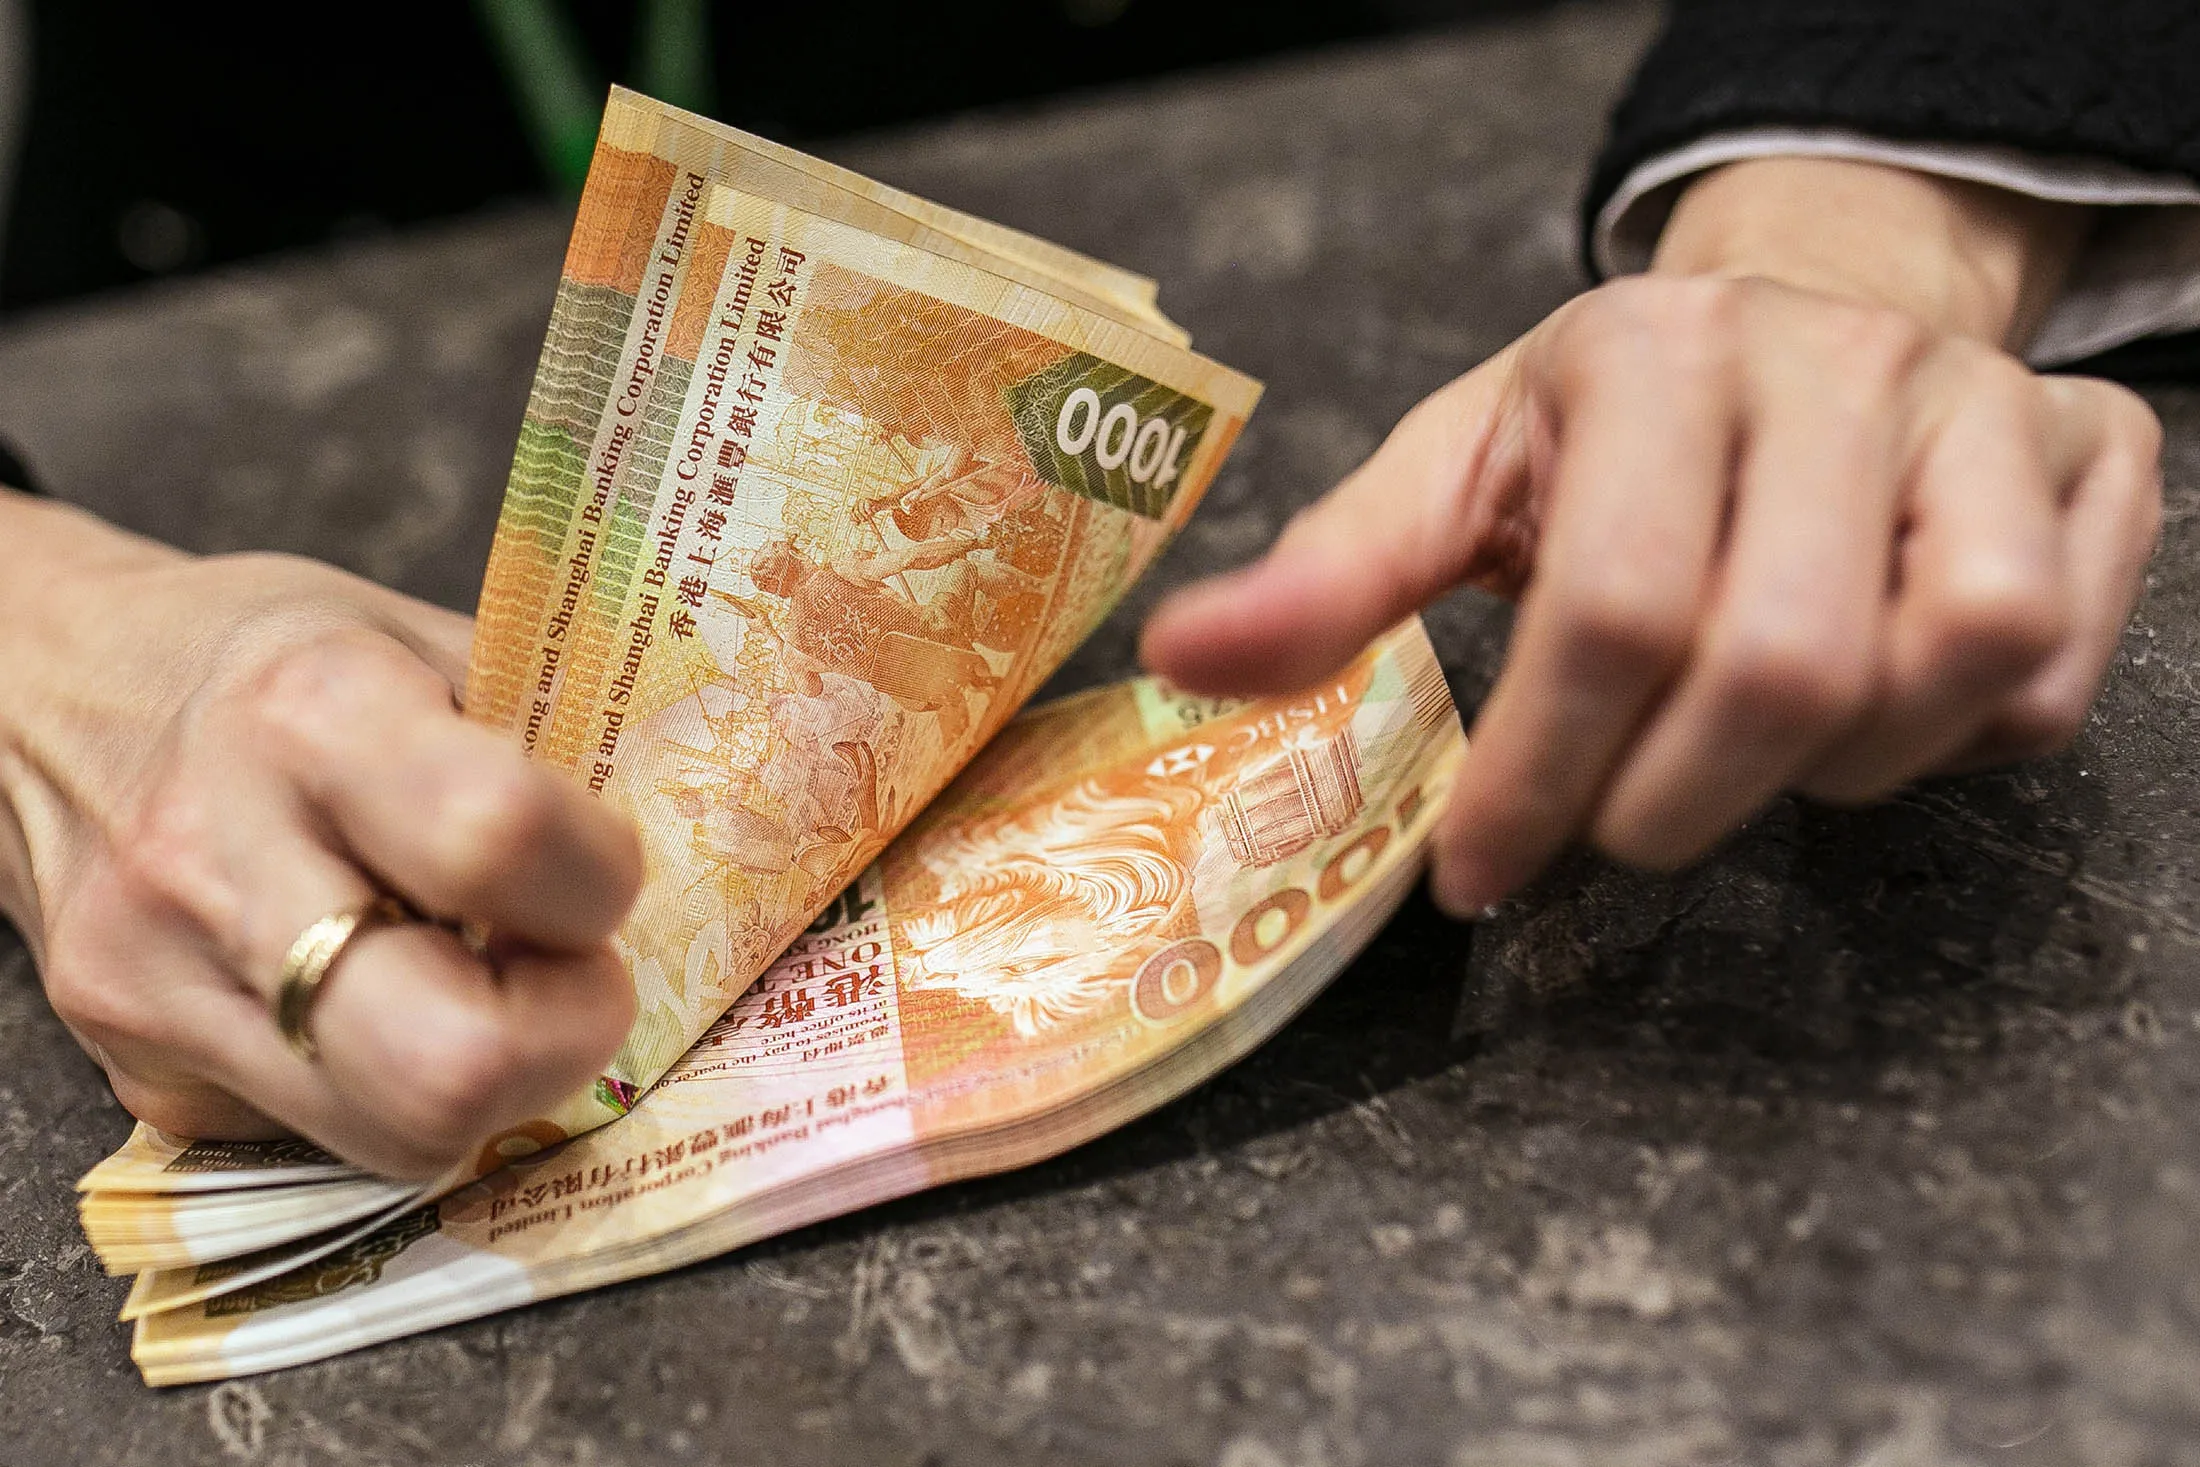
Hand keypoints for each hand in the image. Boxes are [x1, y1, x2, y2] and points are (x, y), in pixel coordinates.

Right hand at [0, 496, 641, 1177]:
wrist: (37, 698)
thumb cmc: (265, 658)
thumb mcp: (419, 638)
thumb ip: (555, 738)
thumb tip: (713, 839)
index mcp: (311, 714)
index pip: (497, 843)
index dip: (598, 881)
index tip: (603, 869)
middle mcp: (214, 861)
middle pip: (445, 1064)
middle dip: (563, 1040)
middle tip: (575, 974)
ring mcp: (160, 990)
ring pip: (398, 1140)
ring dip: (496, 1084)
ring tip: (493, 988)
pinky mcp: (139, 1080)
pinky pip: (331, 1140)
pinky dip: (398, 1090)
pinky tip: (389, 1000)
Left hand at [1142, 158, 2162, 915]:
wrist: (1804, 318)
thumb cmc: (1610, 428)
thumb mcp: (1457, 471)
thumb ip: (1333, 574)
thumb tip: (1180, 663)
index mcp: (1652, 354)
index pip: (1610, 609)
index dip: (1538, 777)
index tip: (1481, 872)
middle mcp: (1834, 364)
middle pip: (1782, 663)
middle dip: (1672, 803)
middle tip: (1614, 831)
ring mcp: (1982, 410)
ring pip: (1941, 670)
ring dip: (1822, 775)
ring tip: (1737, 749)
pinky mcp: (2092, 464)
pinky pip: (2047, 680)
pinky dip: (1945, 746)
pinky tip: (1860, 714)